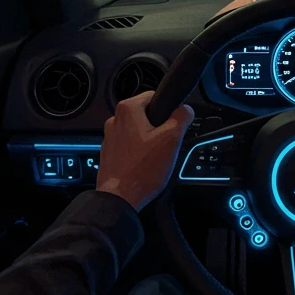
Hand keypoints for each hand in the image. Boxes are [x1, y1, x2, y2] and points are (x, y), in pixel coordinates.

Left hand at [96, 92, 194, 210]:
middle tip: (166, 143)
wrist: (120, 198)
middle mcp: (114, 120)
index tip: (173, 123)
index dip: (167, 109)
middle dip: (158, 127)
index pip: (153, 96)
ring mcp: (109, 137)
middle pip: (145, 115)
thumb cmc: (142, 169)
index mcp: (128, 110)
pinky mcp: (109, 153)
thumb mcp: (171, 140)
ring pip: (137, 131)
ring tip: (155, 157)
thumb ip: (181, 118)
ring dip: (148, 140)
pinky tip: (144, 165)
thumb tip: (186, 109)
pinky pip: (128, 146)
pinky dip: (137, 152)